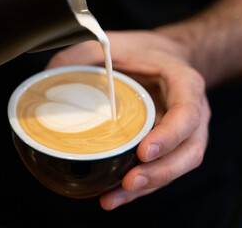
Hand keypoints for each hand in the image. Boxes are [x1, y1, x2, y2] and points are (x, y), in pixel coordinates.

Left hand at [45, 31, 210, 209]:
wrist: (166, 58)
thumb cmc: (144, 52)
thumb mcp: (117, 43)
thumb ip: (84, 53)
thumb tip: (50, 76)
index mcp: (184, 84)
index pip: (187, 112)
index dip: (170, 135)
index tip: (143, 151)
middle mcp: (192, 113)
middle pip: (187, 152)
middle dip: (159, 173)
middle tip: (128, 183)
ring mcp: (184, 133)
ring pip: (176, 168)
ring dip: (147, 187)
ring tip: (114, 197)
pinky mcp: (170, 146)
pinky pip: (161, 169)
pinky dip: (141, 186)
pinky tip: (115, 194)